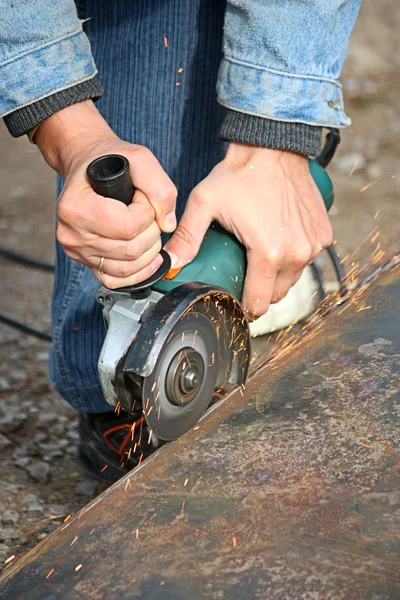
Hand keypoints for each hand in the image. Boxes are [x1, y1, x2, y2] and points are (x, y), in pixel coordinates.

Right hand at [35, 101, 176, 288]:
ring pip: (127, 268)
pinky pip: (116, 280)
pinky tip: (147, 257)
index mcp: (76, 207)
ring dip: (148, 251)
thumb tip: (168, 225)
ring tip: (144, 228)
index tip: (141, 197)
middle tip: (146, 212)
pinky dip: (138, 273)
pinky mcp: (86, 263)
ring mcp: (77, 251)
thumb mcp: (140, 158)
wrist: (87, 166)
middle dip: (151, 232)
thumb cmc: (111, 161)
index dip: (147, 213)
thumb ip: (160, 188)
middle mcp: (72, 233)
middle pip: (130, 250)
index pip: (128, 227)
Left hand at [165, 143, 332, 317]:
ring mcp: (314, 245)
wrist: (273, 145)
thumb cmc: (239, 174)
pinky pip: (307, 259)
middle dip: (260, 292)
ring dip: (277, 276)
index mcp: (268, 254)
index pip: (259, 304)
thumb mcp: (205, 203)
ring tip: (259, 257)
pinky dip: (294, 257)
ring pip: (293, 278)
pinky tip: (279, 241)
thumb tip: (168, 264)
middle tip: (244, 275)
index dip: (245, 306)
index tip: (236, 300)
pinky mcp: (323, 234)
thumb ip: (187, 237)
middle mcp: (296, 254)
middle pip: (277, 295)